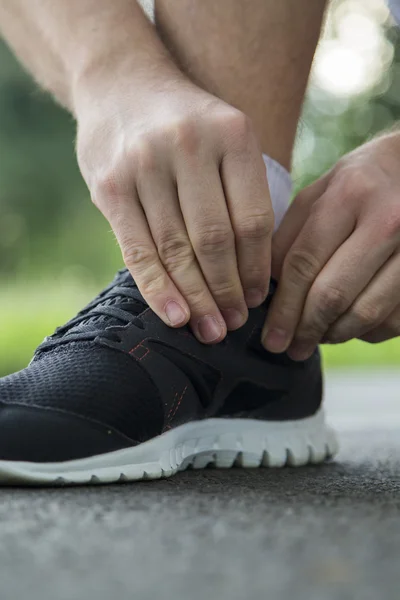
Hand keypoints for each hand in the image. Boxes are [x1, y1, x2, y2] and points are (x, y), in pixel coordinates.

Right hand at [75, 66, 272, 343]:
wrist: (122, 85)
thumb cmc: (186, 126)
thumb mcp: (226, 138)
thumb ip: (241, 191)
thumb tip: (254, 272)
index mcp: (232, 134)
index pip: (253, 219)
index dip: (258, 268)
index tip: (258, 298)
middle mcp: (189, 145)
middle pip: (216, 239)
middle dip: (227, 291)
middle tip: (234, 324)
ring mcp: (144, 164)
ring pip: (176, 249)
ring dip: (197, 298)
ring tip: (210, 330)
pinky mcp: (110, 186)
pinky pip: (138, 250)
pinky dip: (158, 289)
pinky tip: (176, 317)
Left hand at [263, 133, 399, 357]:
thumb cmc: (359, 184)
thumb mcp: (319, 194)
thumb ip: (290, 238)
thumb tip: (269, 290)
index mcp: (349, 196)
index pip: (304, 263)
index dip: (283, 307)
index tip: (271, 335)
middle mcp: (386, 220)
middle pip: (333, 294)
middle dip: (305, 330)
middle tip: (290, 349)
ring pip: (366, 313)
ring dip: (334, 335)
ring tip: (316, 338)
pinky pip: (393, 320)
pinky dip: (367, 332)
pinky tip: (349, 326)